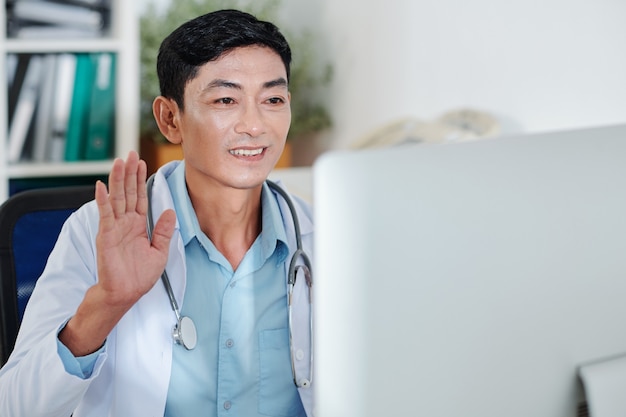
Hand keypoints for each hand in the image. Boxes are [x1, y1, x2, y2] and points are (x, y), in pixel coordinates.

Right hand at [59, 151, 175, 355]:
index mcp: (139, 226)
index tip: (142, 162)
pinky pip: (105, 214)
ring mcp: (115, 228)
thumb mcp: (159, 251)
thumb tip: (170, 211)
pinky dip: (103, 200)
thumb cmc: (140, 276)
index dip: (140, 180)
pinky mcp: (107, 235)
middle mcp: (126, 223)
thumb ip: (164, 231)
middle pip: (128, 193)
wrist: (126, 293)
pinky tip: (102, 186)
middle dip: (129, 173)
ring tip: (118, 162)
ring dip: (117, 180)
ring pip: (116, 198)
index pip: (140, 197)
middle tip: (130, 153)